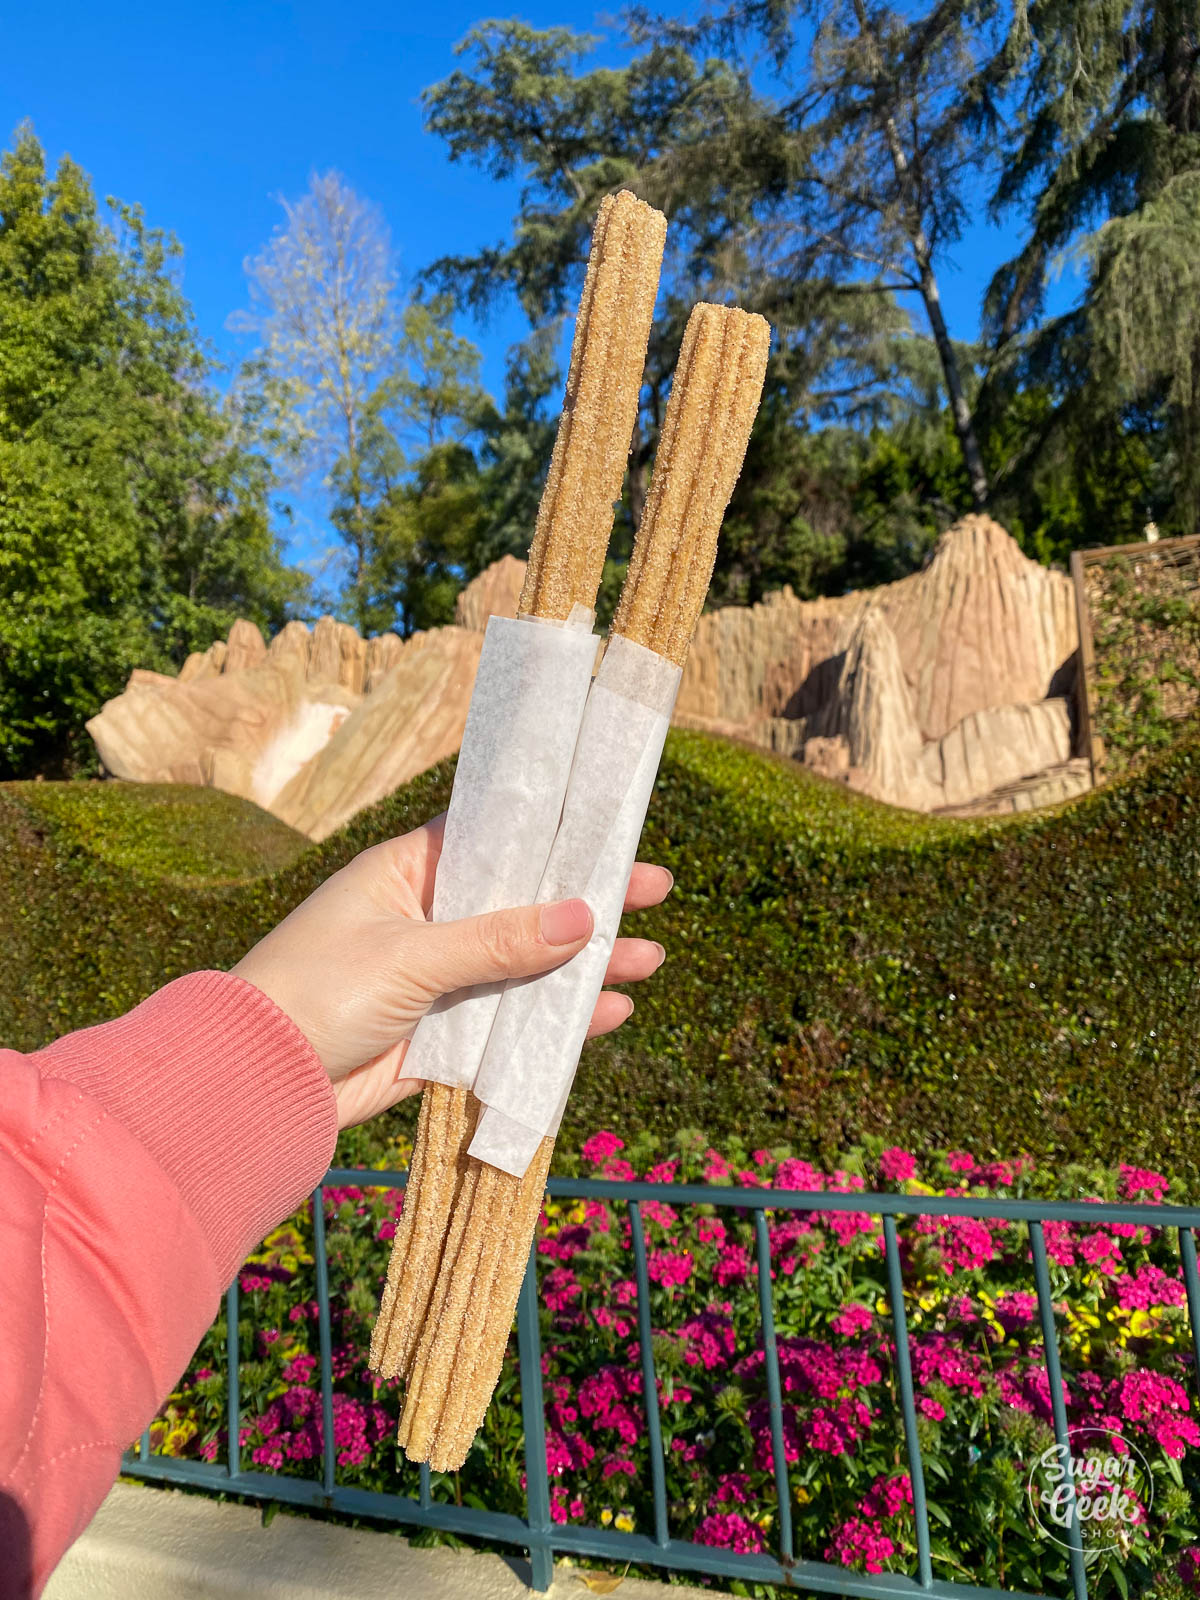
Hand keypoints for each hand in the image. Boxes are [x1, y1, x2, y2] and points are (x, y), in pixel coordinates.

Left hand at [230, 813, 671, 1129]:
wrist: (254, 1083)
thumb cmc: (315, 991)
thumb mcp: (412, 955)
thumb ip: (497, 940)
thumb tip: (582, 916)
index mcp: (409, 874)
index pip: (494, 840)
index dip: (554, 836)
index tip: (611, 828)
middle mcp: (428, 920)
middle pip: (524, 904)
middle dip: (587, 902)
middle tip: (655, 890)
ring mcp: (437, 980)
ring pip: (526, 966)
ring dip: (583, 966)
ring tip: (647, 960)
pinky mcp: (441, 1037)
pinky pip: (510, 1023)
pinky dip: (555, 1021)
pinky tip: (606, 1014)